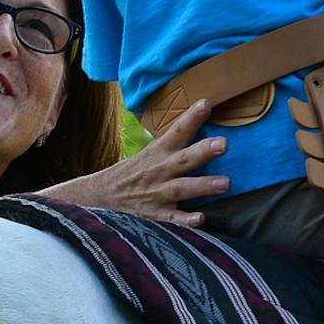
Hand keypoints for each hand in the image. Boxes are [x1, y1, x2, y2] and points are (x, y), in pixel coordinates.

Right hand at [37, 97, 230, 224]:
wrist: (98, 197)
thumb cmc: (131, 173)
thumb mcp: (147, 153)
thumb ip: (173, 144)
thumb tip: (203, 125)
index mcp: (157, 153)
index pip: (176, 132)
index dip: (191, 118)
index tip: (206, 104)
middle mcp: (158, 171)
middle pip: (182, 159)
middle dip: (203, 152)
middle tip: (223, 144)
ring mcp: (156, 193)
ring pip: (181, 188)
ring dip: (202, 185)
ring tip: (225, 183)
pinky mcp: (154, 214)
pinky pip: (171, 219)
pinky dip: (185, 220)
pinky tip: (200, 219)